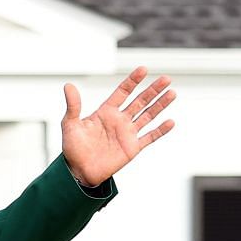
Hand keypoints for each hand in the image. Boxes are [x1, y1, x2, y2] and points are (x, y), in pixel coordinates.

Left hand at [61, 67, 176, 187]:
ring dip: (160, 105)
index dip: (133, 81)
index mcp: (105, 112)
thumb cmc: (73, 148)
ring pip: (148, 115)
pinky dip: (160, 130)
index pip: (122, 92)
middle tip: (166, 79)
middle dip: (153, 90)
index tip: (143, 69)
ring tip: (172, 93)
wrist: (79, 171)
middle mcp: (119, 120)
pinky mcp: (132, 148)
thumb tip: (68, 86)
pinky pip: (150, 137)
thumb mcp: (70, 124)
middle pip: (140, 101)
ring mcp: (127, 133)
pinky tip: (170, 122)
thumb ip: (73, 105)